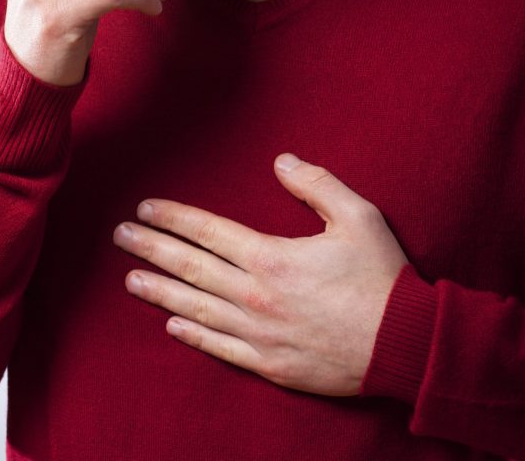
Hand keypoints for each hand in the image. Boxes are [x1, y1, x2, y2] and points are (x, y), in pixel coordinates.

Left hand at [112, 154, 407, 395]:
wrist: (406, 345)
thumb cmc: (383, 278)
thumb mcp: (358, 217)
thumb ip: (316, 184)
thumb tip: (281, 160)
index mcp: (271, 257)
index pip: (208, 231)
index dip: (174, 218)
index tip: (145, 208)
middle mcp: (256, 295)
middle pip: (191, 268)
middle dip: (152, 249)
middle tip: (120, 237)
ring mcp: (260, 333)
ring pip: (197, 308)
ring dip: (160, 292)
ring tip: (130, 280)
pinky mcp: (271, 364)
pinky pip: (221, 349)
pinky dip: (193, 336)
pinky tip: (171, 325)